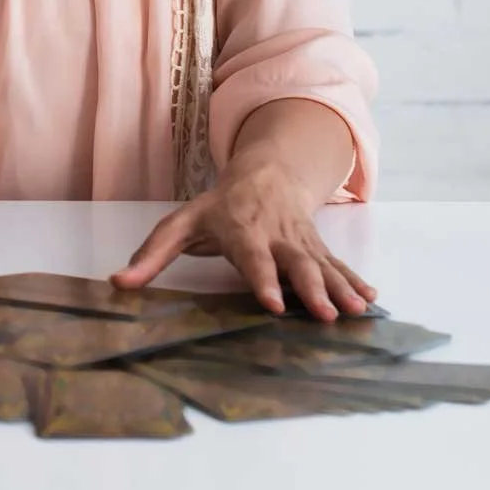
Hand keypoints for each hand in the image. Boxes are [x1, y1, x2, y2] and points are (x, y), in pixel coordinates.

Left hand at [109, 158, 375, 320]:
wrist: (266, 174)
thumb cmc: (219, 206)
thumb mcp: (180, 224)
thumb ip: (152, 255)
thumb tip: (119, 283)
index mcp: (242, 229)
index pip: (252, 257)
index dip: (263, 279)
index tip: (274, 303)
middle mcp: (276, 235)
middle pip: (296, 263)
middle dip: (311, 289)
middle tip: (323, 315)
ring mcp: (301, 241)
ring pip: (323, 265)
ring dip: (340, 288)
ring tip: (355, 311)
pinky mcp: (317, 247)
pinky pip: (338, 265)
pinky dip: (354, 281)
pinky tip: (370, 300)